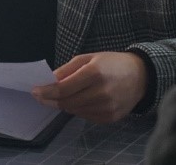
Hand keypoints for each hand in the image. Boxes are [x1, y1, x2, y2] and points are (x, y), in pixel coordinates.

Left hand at [31, 52, 146, 122]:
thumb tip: (49, 80)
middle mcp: (101, 92)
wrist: (141, 76)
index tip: (35, 91)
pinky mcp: (110, 118)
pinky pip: (86, 116)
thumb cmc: (112, 63)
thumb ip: (68, 69)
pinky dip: (79, 109)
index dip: (47, 92)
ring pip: (75, 111)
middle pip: (67, 102)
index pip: (64, 88)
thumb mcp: (89, 57)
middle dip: (52, 100)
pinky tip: (82, 100)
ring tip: (66, 95)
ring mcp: (107, 107)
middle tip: (42, 95)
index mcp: (95, 73)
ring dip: (66, 104)